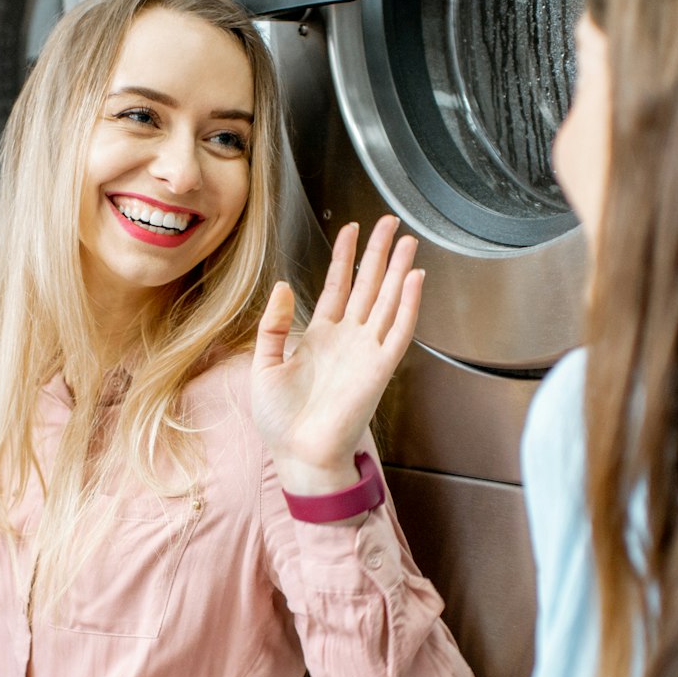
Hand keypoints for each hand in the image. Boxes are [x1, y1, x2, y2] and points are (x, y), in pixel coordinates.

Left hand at [252, 216, 422, 494]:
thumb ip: (273, 326)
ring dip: (399, 270)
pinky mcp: (380, 368)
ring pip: (387, 300)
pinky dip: (409, 304)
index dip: (344, 257)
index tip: (350, 229)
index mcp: (319, 337)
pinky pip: (399, 330)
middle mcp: (346, 339)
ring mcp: (365, 352)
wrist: (298, 455)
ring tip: (408, 241)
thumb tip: (282, 286)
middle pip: (368, 285)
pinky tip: (415, 278)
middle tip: (391, 222)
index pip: (336, 286)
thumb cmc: (280, 421)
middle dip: (379, 253)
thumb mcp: (262, 365)